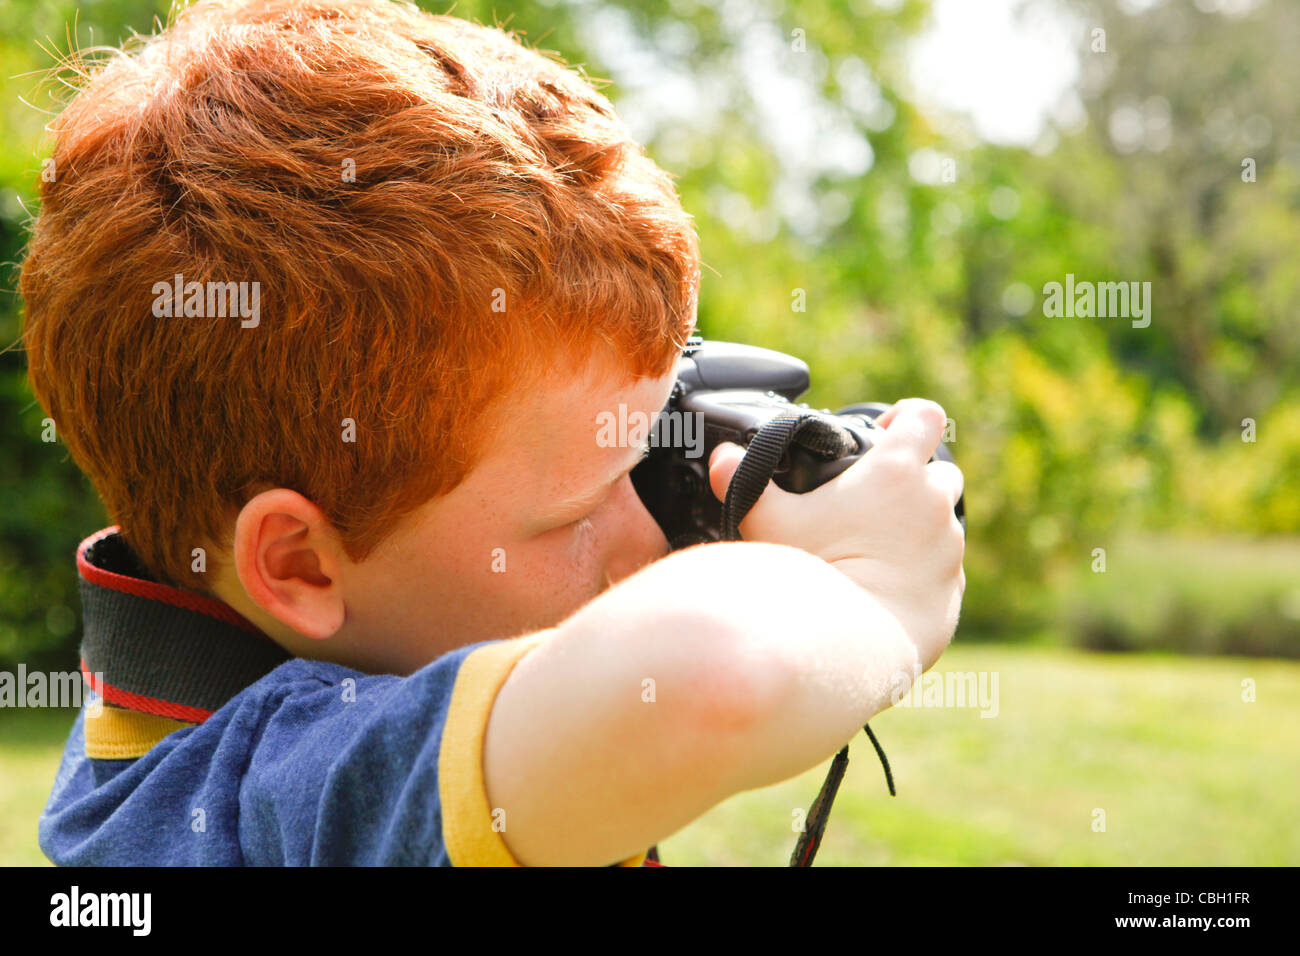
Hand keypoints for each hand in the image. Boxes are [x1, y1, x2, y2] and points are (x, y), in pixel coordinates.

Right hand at [708, 398, 964, 669]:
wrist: (848, 644)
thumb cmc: (812, 573)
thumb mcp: (768, 521)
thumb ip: (742, 481)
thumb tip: (722, 458)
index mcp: (896, 472)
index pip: (925, 416)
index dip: (908, 416)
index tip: (886, 430)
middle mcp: (933, 505)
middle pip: (940, 470)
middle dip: (916, 476)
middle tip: (875, 497)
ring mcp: (947, 549)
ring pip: (943, 522)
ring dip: (919, 525)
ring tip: (876, 545)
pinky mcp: (951, 589)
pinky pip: (942, 568)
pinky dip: (921, 569)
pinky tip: (885, 584)